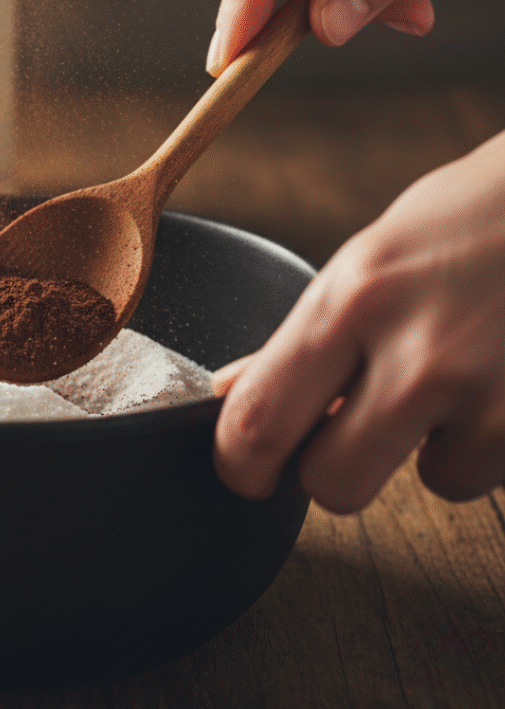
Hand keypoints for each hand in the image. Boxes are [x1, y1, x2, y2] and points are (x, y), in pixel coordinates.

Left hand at [212, 131, 504, 513]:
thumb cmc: (469, 224)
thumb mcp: (368, 262)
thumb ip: (304, 336)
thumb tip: (231, 393)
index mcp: (352, 302)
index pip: (261, 419)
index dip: (240, 464)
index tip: (244, 472)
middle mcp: (418, 355)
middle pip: (332, 485)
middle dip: (335, 470)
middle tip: (351, 434)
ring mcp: (489, 395)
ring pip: (433, 484)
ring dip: (437, 448)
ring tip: (459, 377)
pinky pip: (493, 473)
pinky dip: (491, 440)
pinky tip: (499, 381)